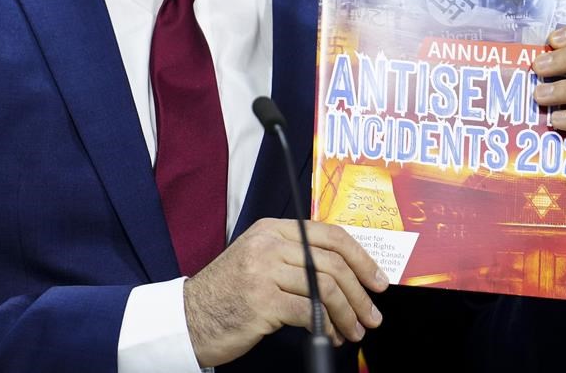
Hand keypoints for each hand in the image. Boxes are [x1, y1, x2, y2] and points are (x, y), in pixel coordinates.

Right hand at [183, 218, 388, 367]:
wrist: (189, 317)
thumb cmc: (227, 293)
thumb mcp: (258, 260)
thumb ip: (295, 257)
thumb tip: (345, 274)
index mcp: (272, 229)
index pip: (330, 235)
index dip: (361, 258)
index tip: (377, 280)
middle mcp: (269, 244)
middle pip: (333, 262)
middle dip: (361, 292)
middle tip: (372, 314)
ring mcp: (264, 271)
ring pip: (326, 288)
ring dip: (348, 314)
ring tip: (354, 330)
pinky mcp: (262, 301)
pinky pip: (310, 312)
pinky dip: (327, 327)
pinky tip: (329, 336)